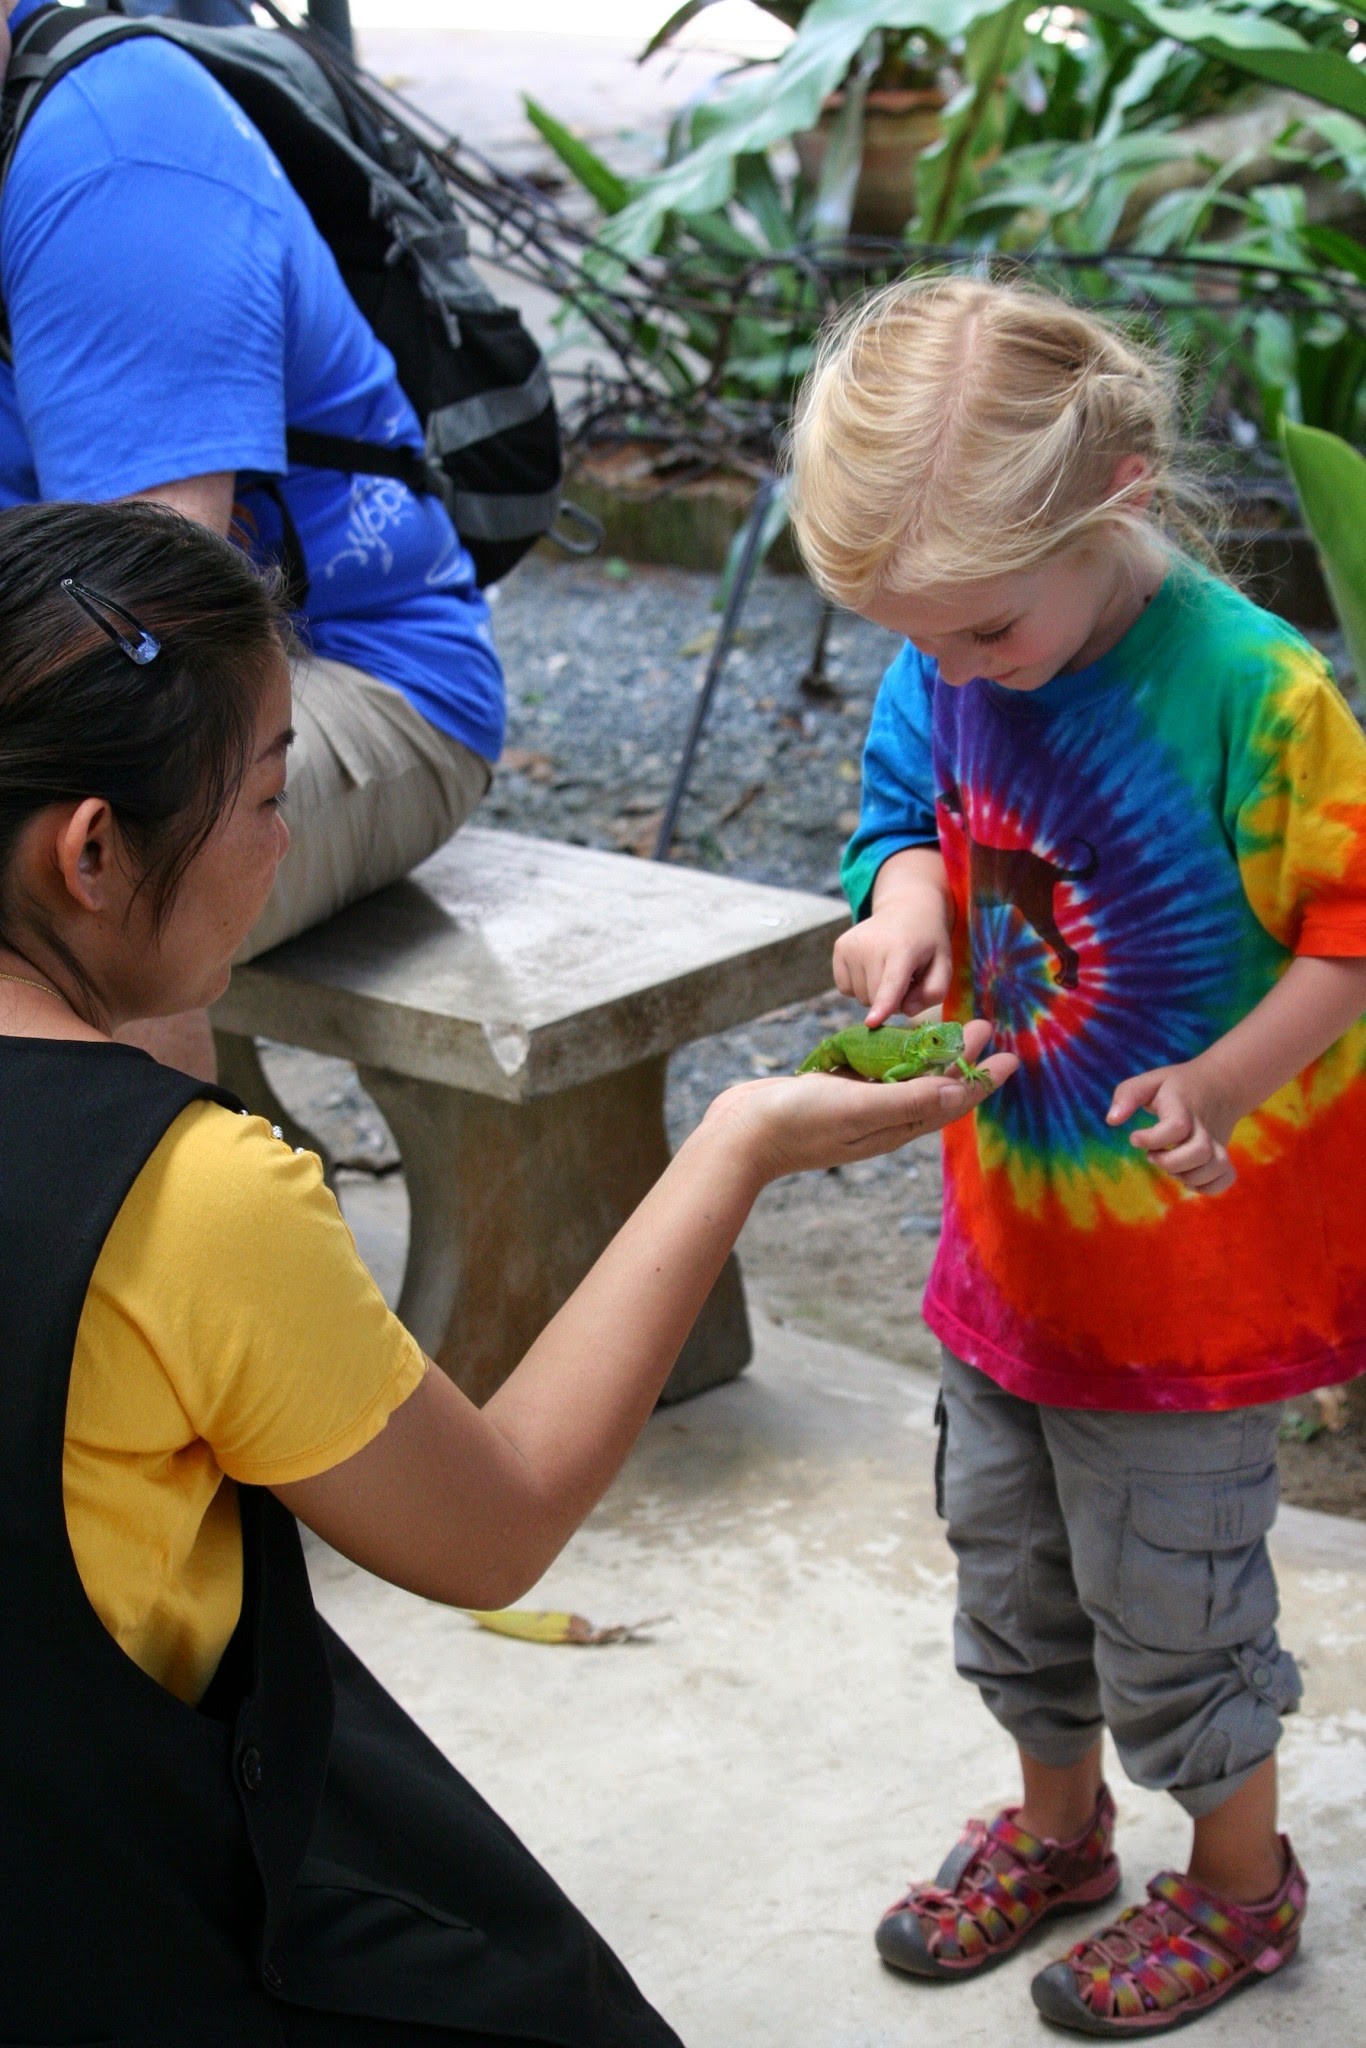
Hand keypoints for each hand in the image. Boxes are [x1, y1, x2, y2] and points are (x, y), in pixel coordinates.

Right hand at [705, 1019, 1014, 1184]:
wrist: (741, 1133)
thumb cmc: (798, 1122)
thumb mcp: (859, 1108)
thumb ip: (908, 1101)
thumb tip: (957, 1095)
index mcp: (894, 1126)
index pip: (950, 1102)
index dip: (982, 1080)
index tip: (1012, 1057)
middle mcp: (882, 1117)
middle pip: (933, 1085)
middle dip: (961, 1058)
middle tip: (984, 1025)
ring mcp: (858, 1105)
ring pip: (905, 1075)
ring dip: (928, 1050)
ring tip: (948, 1023)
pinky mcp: (836, 1091)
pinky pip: (875, 1069)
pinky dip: (892, 1050)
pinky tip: (896, 1033)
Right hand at [834, 900, 952, 1025]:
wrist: (906, 909)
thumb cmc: (927, 944)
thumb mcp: (944, 965)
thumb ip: (934, 992)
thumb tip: (904, 1010)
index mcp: (903, 949)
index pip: (891, 983)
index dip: (883, 1005)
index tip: (871, 1023)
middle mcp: (871, 945)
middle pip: (875, 998)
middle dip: (892, 1000)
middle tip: (906, 979)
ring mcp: (851, 945)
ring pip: (860, 996)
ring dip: (875, 993)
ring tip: (888, 969)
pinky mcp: (839, 948)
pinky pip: (846, 988)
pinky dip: (860, 986)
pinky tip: (872, 967)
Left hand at [1107, 1060, 1237, 1194]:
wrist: (1221, 1083)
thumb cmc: (1177, 1085)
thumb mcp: (1150, 1081)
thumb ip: (1127, 1095)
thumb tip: (1111, 1121)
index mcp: (1182, 1107)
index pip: (1177, 1126)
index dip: (1153, 1139)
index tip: (1134, 1138)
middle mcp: (1203, 1126)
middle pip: (1200, 1151)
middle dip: (1170, 1162)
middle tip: (1152, 1155)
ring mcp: (1216, 1141)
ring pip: (1216, 1166)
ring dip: (1188, 1176)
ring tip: (1170, 1166)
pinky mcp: (1222, 1154)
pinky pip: (1226, 1178)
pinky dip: (1209, 1187)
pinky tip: (1189, 1177)